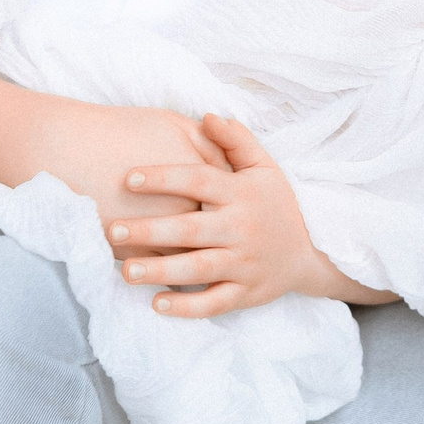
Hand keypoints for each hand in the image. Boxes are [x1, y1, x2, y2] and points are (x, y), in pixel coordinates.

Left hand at [107, 113, 338, 317]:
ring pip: (199, 269)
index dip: (164, 178)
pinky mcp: (245, 293)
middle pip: (191, 229)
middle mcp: (241, 229)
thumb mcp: (265, 166)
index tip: (128, 178)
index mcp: (241, 194)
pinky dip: (186, 307)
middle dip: (151, 231)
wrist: (311, 253)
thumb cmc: (276, 205)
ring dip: (161, 272)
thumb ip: (236, 140)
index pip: (199, 181)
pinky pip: (214, 303)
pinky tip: (156, 304)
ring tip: (126, 271)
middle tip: (112, 231)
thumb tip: (207, 116)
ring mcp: (244, 264)